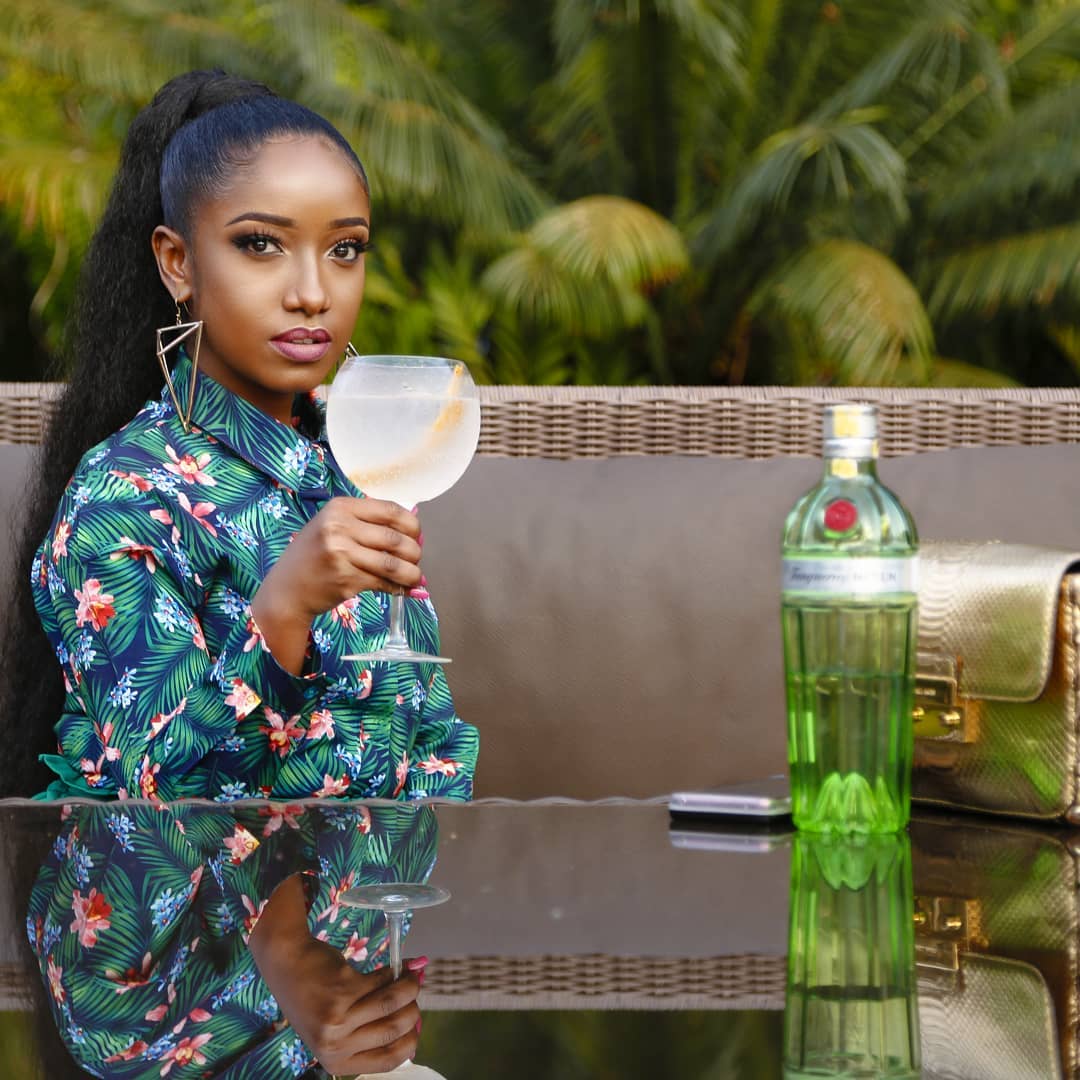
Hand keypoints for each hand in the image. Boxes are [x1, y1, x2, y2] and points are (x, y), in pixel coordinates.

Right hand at [262, 497, 421, 617]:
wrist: (286, 589)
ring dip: (412, 573)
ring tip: (415, 577)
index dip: (412, 525)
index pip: (391, 510)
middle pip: (396, 538)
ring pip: (393, 564)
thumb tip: (415, 532)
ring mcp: (342, 554)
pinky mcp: (346, 579)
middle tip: (415, 560)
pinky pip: (383, 583)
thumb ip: (367, 524)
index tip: (416, 536)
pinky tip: (402, 590)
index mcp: (341, 507)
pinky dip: (398, 588)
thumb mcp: (334, 527)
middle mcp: (340, 527)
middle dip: (414, 552)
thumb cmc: (314, 556)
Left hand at [267, 936, 420, 1074]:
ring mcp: (338, 1018)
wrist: (287, 963)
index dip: (410, 1041)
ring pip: (393, 1003)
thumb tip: (418, 1026)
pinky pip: (383, 981)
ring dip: (410, 986)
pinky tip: (400, 965)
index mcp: (336, 1060)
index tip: (416, 1025)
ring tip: (413, 976)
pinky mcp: (342, 990)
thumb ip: (371, 1031)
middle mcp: (336, 1044)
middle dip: (413, 1009)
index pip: (388, 1061)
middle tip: (413, 995)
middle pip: (395, 1030)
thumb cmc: (314, 997)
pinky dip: (397, 971)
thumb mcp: (337, 1027)